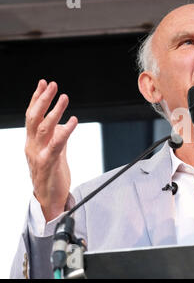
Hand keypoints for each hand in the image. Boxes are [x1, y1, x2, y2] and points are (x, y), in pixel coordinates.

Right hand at [24, 80, 77, 221]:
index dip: (36, 98)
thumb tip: (62, 123)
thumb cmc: (51, 175)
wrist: (49, 199)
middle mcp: (32, 145)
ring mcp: (38, 154)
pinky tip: (72, 121)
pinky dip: (65, 131)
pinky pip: (57, 144)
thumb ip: (57, 137)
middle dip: (42, 99)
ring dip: (54, 111)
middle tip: (52, 85)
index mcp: (32, 141)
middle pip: (34, 118)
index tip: (43, 83)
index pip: (32, 116)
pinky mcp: (49, 163)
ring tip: (64, 97)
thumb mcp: (54, 151)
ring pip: (43, 128)